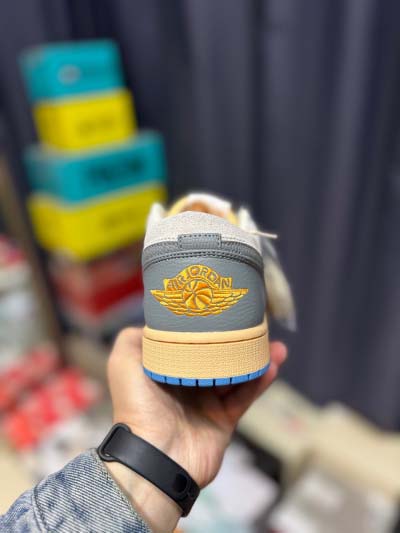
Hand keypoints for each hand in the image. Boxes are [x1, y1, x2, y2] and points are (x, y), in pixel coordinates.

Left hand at [106, 328, 286, 531]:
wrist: (155, 455)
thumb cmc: (137, 405)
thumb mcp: (123, 363)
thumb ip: (131, 338)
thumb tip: (152, 323)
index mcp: (167, 370)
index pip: (190, 344)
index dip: (206, 328)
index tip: (222, 310)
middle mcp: (188, 384)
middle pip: (217, 357)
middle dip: (235, 341)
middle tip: (253, 323)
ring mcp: (207, 403)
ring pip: (236, 374)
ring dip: (255, 359)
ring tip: (272, 343)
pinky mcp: (224, 420)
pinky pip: (245, 396)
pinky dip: (260, 381)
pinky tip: (272, 363)